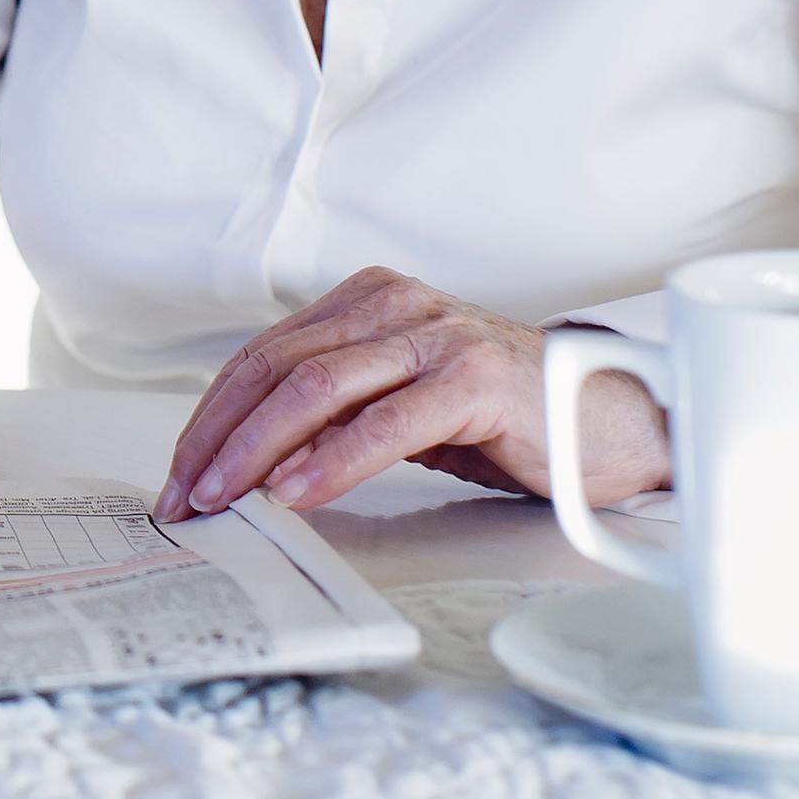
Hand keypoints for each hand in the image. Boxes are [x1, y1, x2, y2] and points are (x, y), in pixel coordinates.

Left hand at [153, 267, 672, 521]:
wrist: (618, 422)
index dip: (212, 415)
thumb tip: (250, 458)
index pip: (263, 355)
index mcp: (370, 301)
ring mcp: (436, 336)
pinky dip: (329, 461)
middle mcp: (396, 305)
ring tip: (222, 496)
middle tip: (184, 494)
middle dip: (216, 436)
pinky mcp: (474, 380)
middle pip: (275, 367)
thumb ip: (337, 412)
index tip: (181, 471)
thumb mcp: (403, 406)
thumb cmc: (509, 419)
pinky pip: (383, 423)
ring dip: (255, 450)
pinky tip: (295, 492)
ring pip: (316, 388)